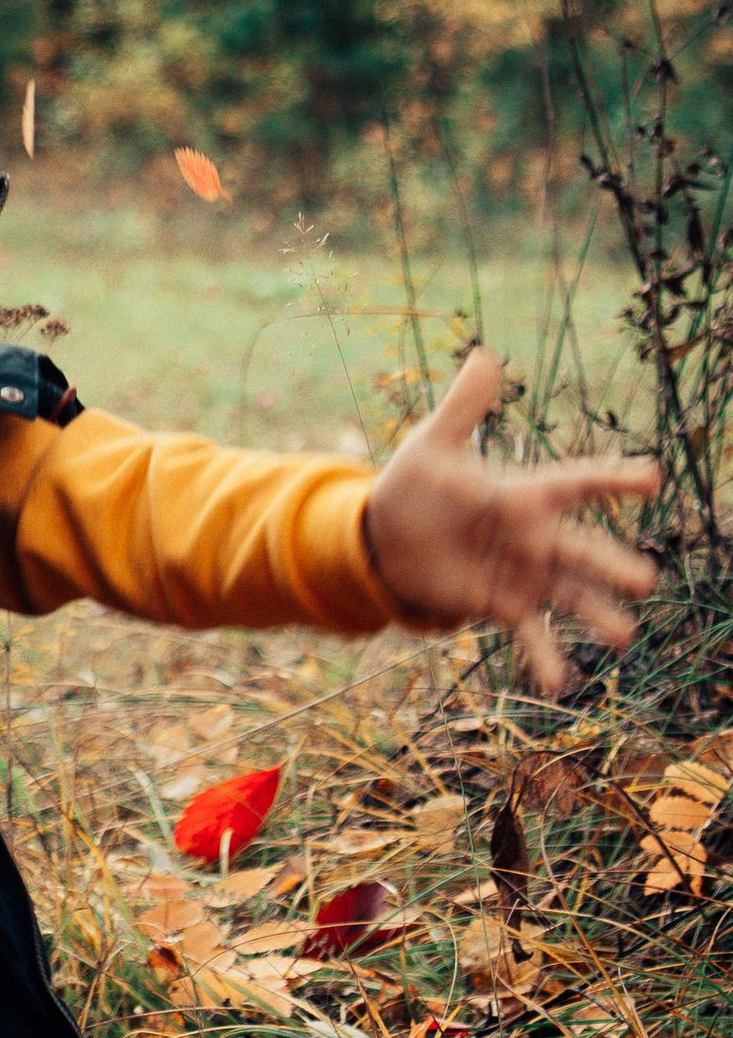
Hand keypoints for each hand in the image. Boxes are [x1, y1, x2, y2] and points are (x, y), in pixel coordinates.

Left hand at [365, 348, 658, 687]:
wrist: (385, 537)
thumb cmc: (417, 484)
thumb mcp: (433, 444)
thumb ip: (464, 408)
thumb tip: (484, 355)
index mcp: (523, 494)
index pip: (576, 483)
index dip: (612, 477)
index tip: (652, 475)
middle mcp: (534, 537)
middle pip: (581, 549)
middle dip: (611, 564)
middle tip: (646, 579)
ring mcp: (523, 575)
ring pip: (569, 596)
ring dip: (596, 615)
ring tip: (622, 636)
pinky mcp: (501, 606)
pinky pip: (530, 635)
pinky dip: (544, 659)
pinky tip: (559, 683)